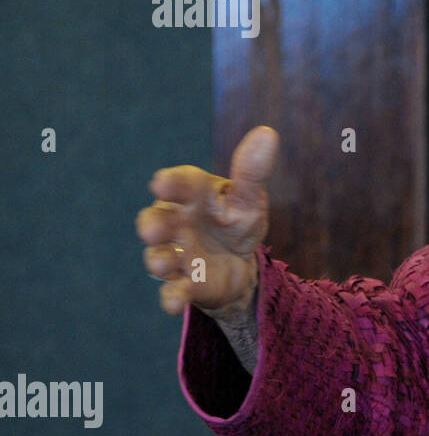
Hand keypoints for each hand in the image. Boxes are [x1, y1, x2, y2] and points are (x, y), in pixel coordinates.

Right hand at [137, 126, 277, 317]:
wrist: (240, 262)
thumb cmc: (237, 220)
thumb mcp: (249, 198)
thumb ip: (252, 171)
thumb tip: (268, 133)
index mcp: (193, 195)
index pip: (180, 184)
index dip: (172, 184)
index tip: (162, 183)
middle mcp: (177, 223)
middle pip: (158, 221)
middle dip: (153, 224)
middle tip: (152, 228)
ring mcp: (177, 254)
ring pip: (160, 256)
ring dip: (159, 260)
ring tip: (164, 263)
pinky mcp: (185, 283)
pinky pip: (173, 290)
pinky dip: (172, 296)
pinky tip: (175, 303)